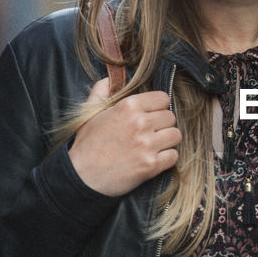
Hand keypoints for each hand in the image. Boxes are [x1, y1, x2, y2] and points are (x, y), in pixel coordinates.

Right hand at [68, 78, 180, 196]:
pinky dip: (166, 159)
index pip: (163, 98)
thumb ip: (101, 93)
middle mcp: (140, 123)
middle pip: (171, 117)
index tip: (151, 115)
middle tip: (150, 133)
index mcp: (128, 106)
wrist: (81, 177)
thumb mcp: (90, 114)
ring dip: (167, 141)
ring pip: (176, 135)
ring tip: (153, 146)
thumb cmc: (86, 146)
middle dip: (162, 125)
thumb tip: (108, 79)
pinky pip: (173, 156)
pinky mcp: (151, 165)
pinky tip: (154, 159)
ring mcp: (147, 145)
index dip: (158, 107)